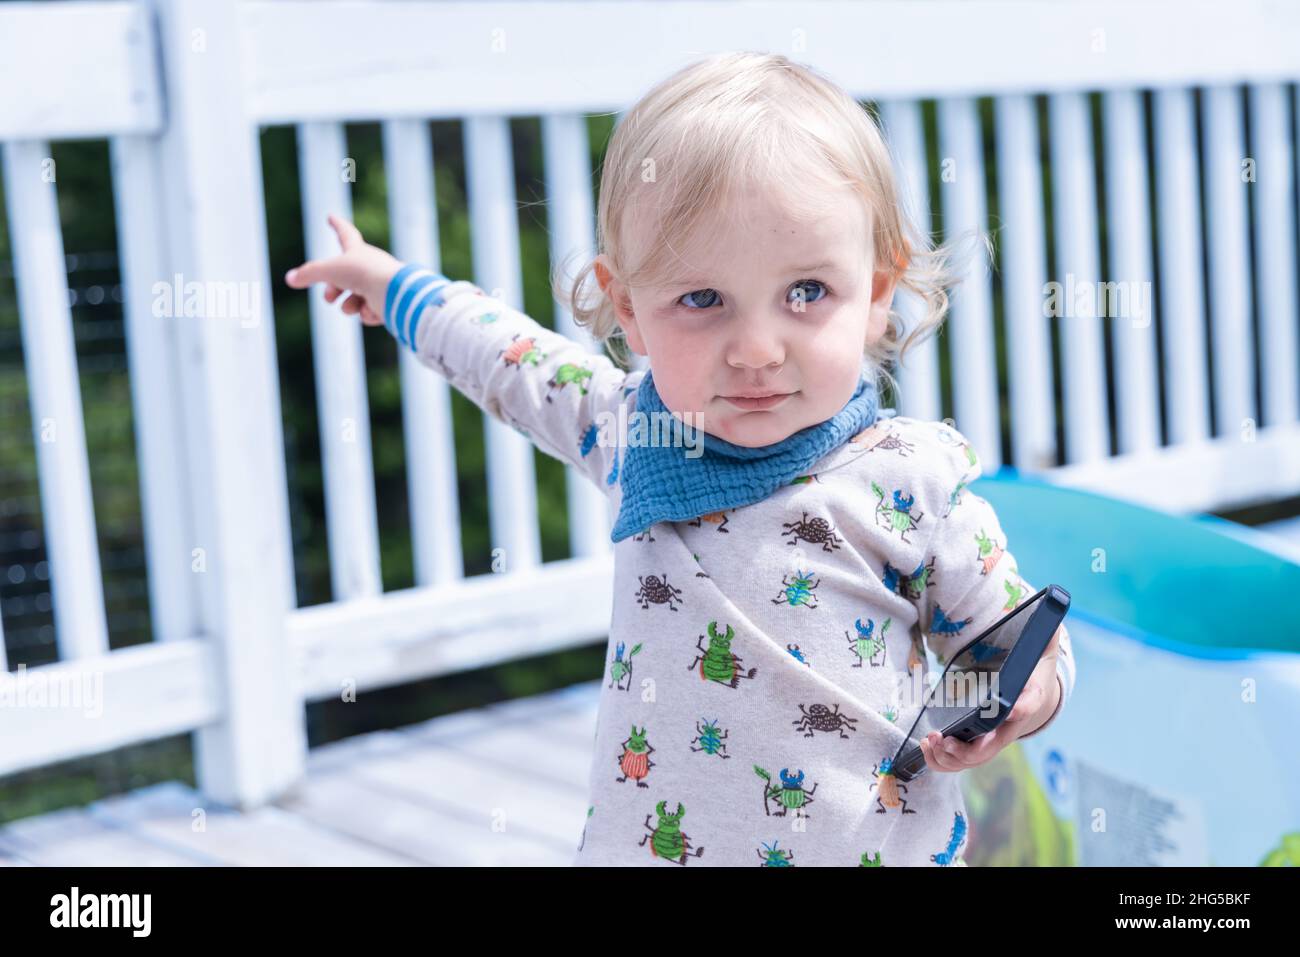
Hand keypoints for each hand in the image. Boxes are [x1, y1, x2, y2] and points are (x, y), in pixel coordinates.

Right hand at [283, 214, 401, 326]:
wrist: (393, 292)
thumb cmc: (362, 274)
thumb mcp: (329, 271)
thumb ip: (308, 274)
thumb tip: (289, 279)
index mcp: (358, 251)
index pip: (344, 233)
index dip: (337, 225)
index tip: (331, 216)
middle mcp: (370, 266)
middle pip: (343, 278)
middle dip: (332, 290)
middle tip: (330, 298)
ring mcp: (380, 284)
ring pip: (355, 299)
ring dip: (349, 306)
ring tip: (353, 305)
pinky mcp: (389, 303)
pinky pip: (369, 313)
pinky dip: (367, 314)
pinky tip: (374, 311)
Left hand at [918, 625, 1063, 772]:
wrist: (1037, 695)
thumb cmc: (1035, 669)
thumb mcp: (1042, 647)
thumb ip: (1043, 630)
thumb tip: (1048, 606)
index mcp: (1030, 698)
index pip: (1029, 704)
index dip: (1021, 707)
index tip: (1011, 708)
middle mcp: (1012, 725)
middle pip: (994, 746)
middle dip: (969, 748)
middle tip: (944, 739)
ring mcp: (995, 738)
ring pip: (975, 758)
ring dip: (950, 757)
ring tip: (929, 742)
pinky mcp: (980, 742)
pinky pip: (963, 759)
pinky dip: (944, 760)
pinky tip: (927, 748)